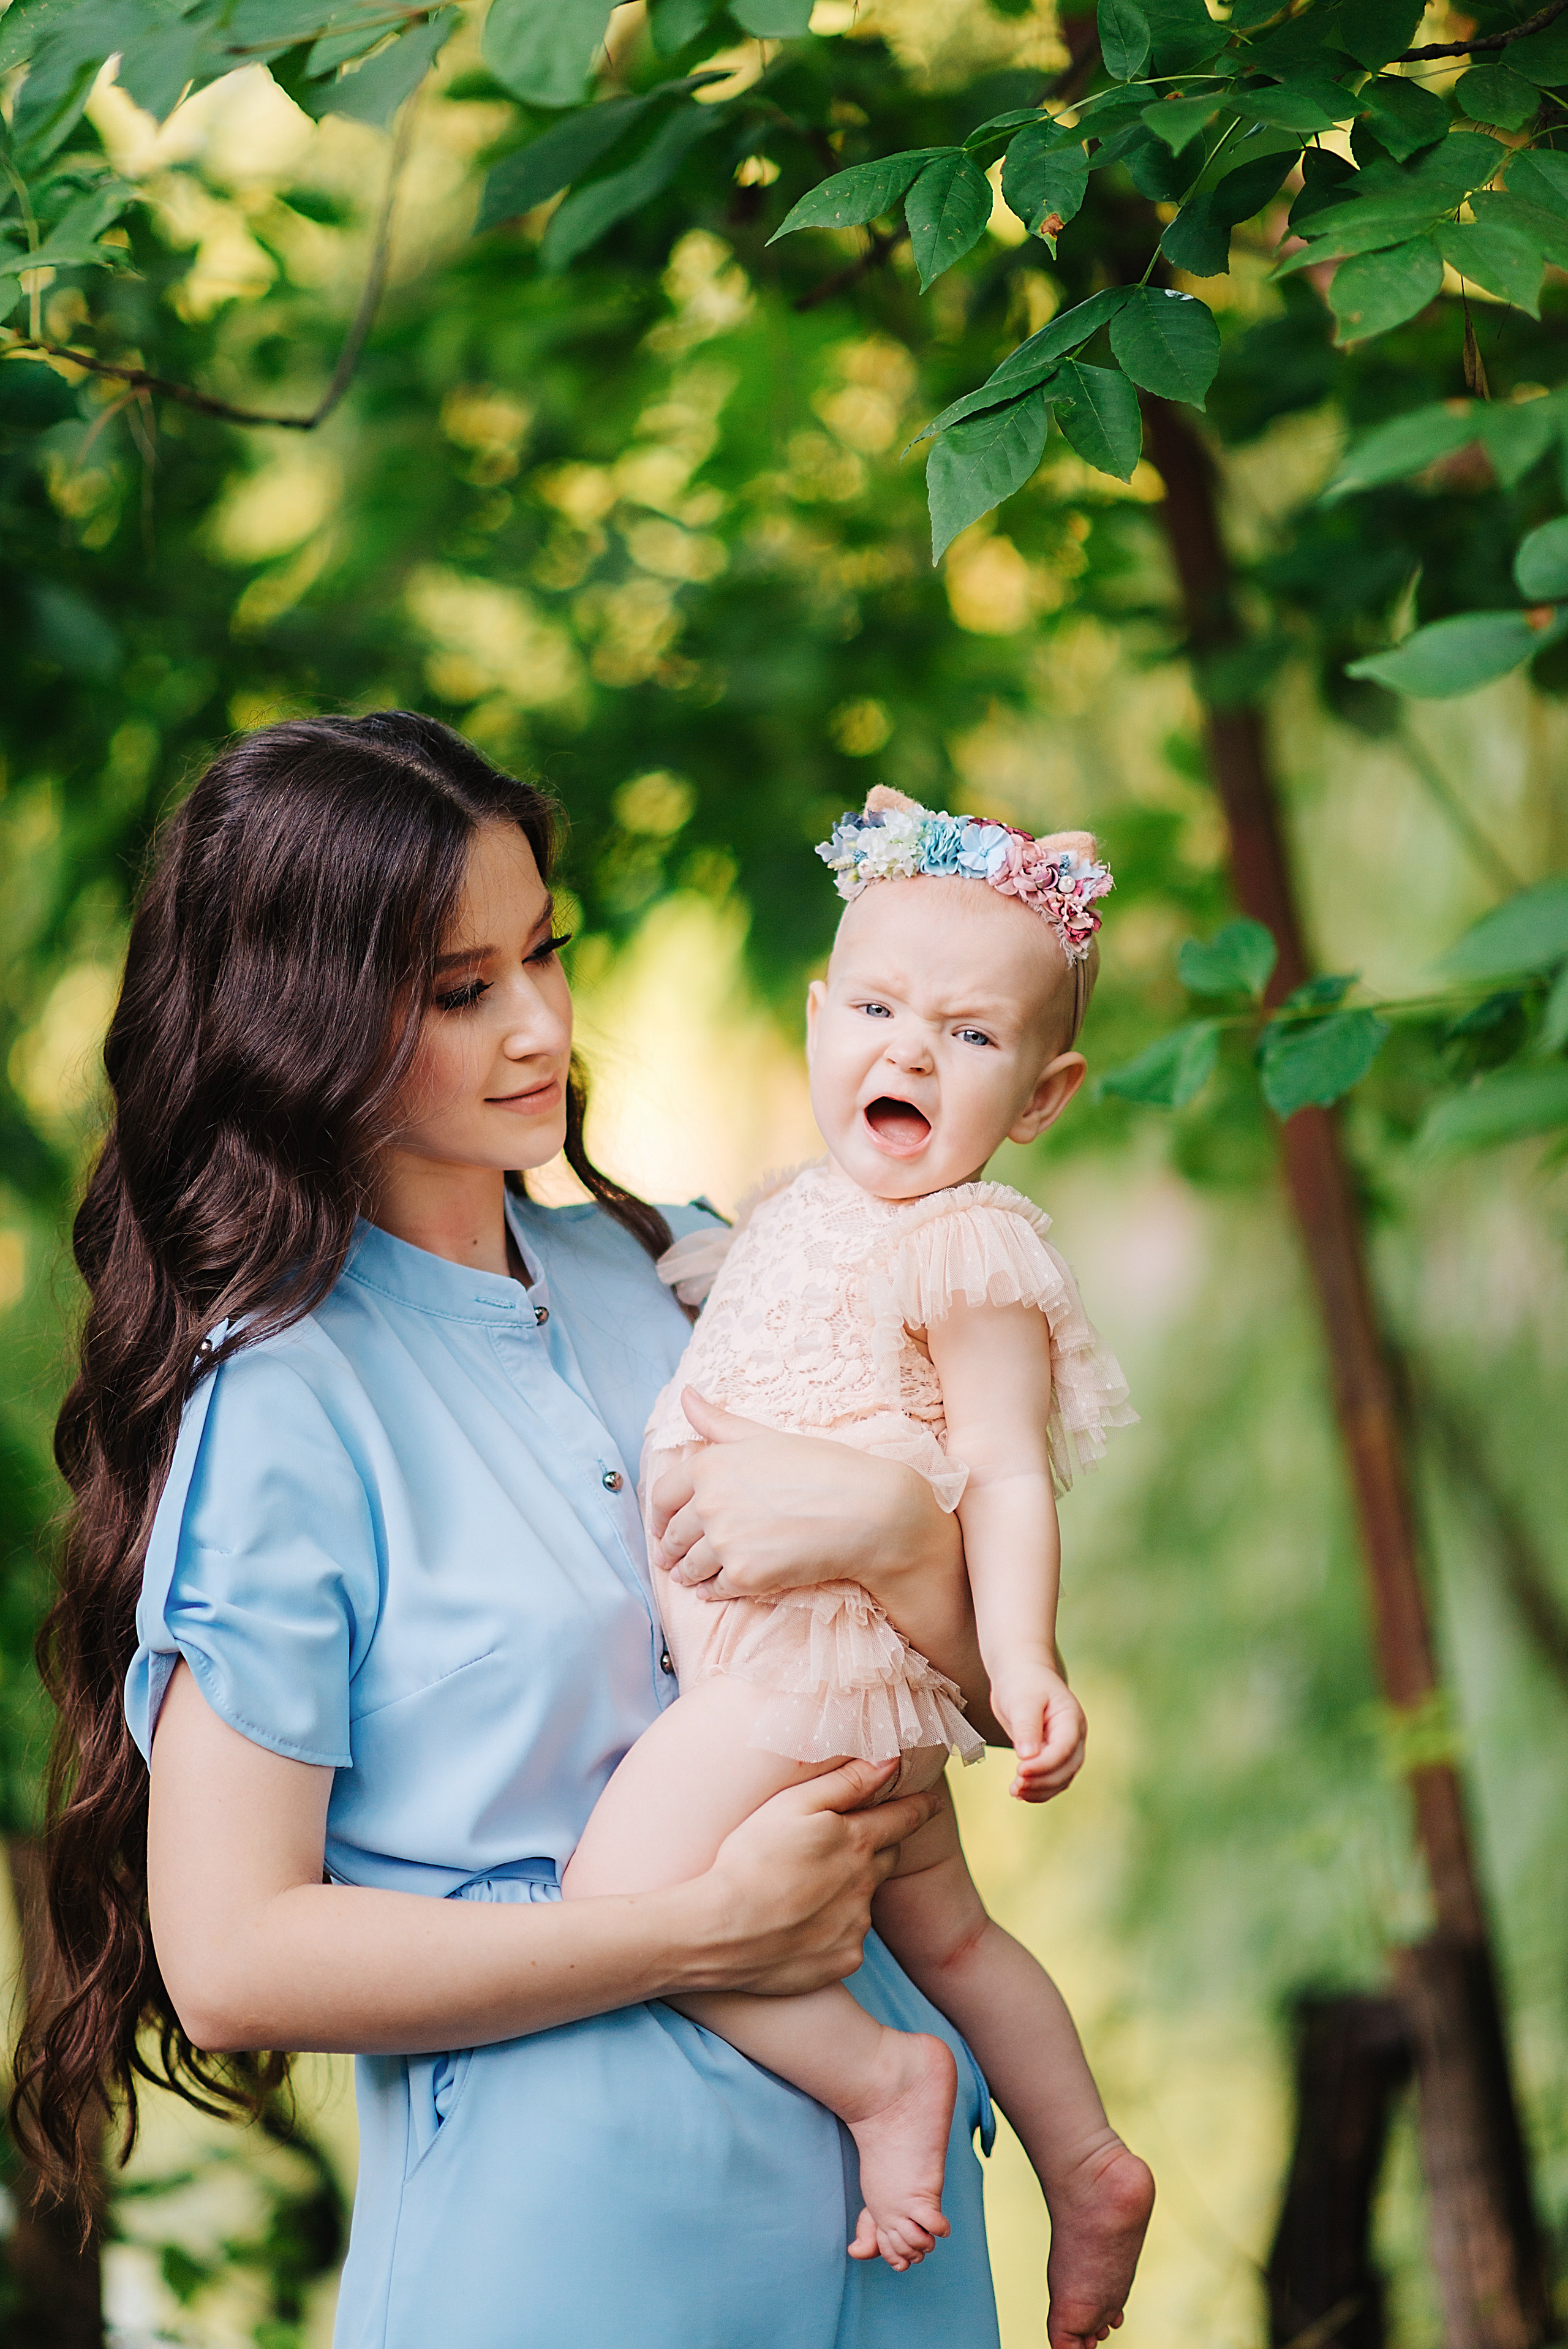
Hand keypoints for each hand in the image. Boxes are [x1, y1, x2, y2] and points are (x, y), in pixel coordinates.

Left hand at [651, 1389, 943, 1602]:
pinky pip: (714, 1590)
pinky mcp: (744, 1576)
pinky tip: (713, 1592)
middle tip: (668, 1558)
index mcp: (709, 1465)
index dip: (657, 1515)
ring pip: (689, 1567)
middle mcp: (709, 1503)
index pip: (662, 1496)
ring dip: (686, 1574)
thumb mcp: (764, 1436)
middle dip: (669, 1549)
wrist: (865, 1510)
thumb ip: (718, 1422)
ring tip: (688, 1578)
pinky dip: (711, 1593)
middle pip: (672, 1535)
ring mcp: (725, 1542)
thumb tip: (685, 1395)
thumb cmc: (821, 1466)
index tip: (660, 1525)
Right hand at [689, 1758, 941, 1996]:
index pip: (904, 1818)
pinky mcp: (844, 1960)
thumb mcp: (792, 1805)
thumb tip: (891, 1761)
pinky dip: (834, 1928)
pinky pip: (849, 1938)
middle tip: (851, 1844)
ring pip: (866, 1899)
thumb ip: (845, 1782)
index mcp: (855, 1841)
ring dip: (851, 1889)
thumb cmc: (750, 1858)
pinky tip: (801, 1925)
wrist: (720, 1931)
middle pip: (888, 1857)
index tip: (933, 1803)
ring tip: (807, 1890)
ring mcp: (856, 1925)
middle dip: (880, 1846)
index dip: (920, 1807)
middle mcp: (865, 1884)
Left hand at [990, 1666, 1085, 1803]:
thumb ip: (1026, 1727)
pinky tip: (1020, 1793)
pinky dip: (1037, 1789)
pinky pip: (1051, 1779)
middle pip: (1067, 1768)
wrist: (1022, 1676)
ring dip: (1039, 1790)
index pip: (1065, 1748)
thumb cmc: (1023, 1683)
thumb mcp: (1023, 1700)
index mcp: (1071, 1719)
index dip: (1044, 1764)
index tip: (1020, 1770)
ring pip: (1061, 1778)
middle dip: (1042, 1781)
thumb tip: (1027, 1756)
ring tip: (1015, 1792)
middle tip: (1016, 1786)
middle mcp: (1074, 1736)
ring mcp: (1065, 1748)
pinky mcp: (1052, 1756)